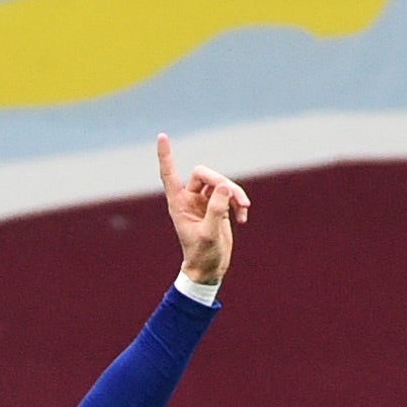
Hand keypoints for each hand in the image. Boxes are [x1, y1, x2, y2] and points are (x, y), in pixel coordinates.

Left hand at [159, 134, 247, 286]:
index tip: (162, 136)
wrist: (210, 269)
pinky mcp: (218, 207)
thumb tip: (224, 186)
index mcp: (178, 204)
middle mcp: (189, 199)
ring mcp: (204, 202)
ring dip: (235, 193)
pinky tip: (243, 218)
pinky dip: (239, 203)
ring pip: (220, 183)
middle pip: (205, 174)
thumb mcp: (210, 234)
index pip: (169, 174)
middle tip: (237, 198)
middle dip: (223, 183)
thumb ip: (216, 210)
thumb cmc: (202, 255)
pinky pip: (230, 195)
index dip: (166, 155)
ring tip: (244, 209)